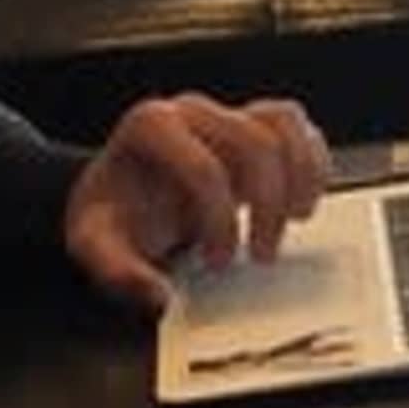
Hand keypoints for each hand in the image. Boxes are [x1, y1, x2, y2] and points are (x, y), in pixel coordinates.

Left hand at [67, 92, 326, 307]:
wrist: (120, 195)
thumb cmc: (113, 215)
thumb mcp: (96, 245)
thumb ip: (119, 271)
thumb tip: (160, 296)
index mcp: (150, 126)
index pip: (205, 169)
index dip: (220, 222)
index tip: (218, 262)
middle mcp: (191, 111)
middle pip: (255, 144)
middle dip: (268, 205)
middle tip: (262, 254)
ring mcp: (226, 112)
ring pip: (284, 124)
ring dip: (301, 176)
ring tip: (295, 219)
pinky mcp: (253, 124)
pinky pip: (296, 126)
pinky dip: (312, 161)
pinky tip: (303, 199)